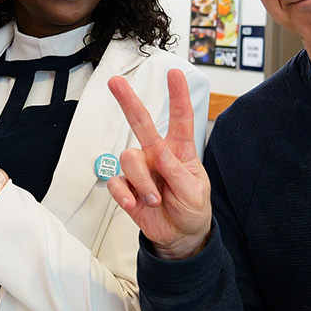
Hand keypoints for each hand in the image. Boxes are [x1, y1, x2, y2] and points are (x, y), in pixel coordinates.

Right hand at [106, 69, 210, 258]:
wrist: (179, 235)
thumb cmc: (192, 208)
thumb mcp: (195, 192)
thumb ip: (178, 173)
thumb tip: (161, 154)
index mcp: (179, 150)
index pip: (180, 119)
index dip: (178, 95)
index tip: (175, 74)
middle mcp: (157, 154)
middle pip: (140, 122)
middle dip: (127, 101)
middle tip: (115, 82)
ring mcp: (140, 169)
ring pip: (128, 159)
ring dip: (142, 182)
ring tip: (154, 198)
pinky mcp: (126, 187)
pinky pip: (116, 182)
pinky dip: (124, 194)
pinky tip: (134, 203)